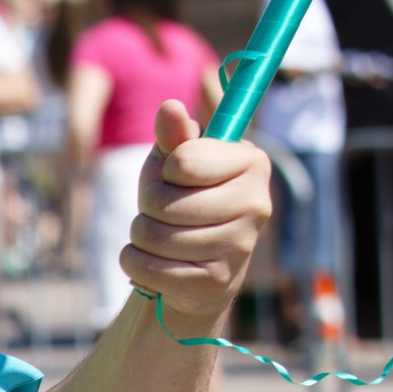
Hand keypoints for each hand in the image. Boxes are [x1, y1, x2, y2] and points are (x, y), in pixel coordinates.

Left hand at [123, 100, 270, 332]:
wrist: (196, 269)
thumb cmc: (185, 202)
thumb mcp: (176, 164)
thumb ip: (175, 136)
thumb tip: (170, 108)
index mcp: (253, 163)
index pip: (183, 161)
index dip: (166, 171)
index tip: (178, 178)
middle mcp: (257, 204)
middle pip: (164, 203)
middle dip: (148, 207)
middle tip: (162, 214)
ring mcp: (240, 247)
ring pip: (154, 237)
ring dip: (140, 237)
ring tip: (157, 238)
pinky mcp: (218, 283)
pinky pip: (150, 270)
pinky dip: (135, 264)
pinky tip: (151, 262)